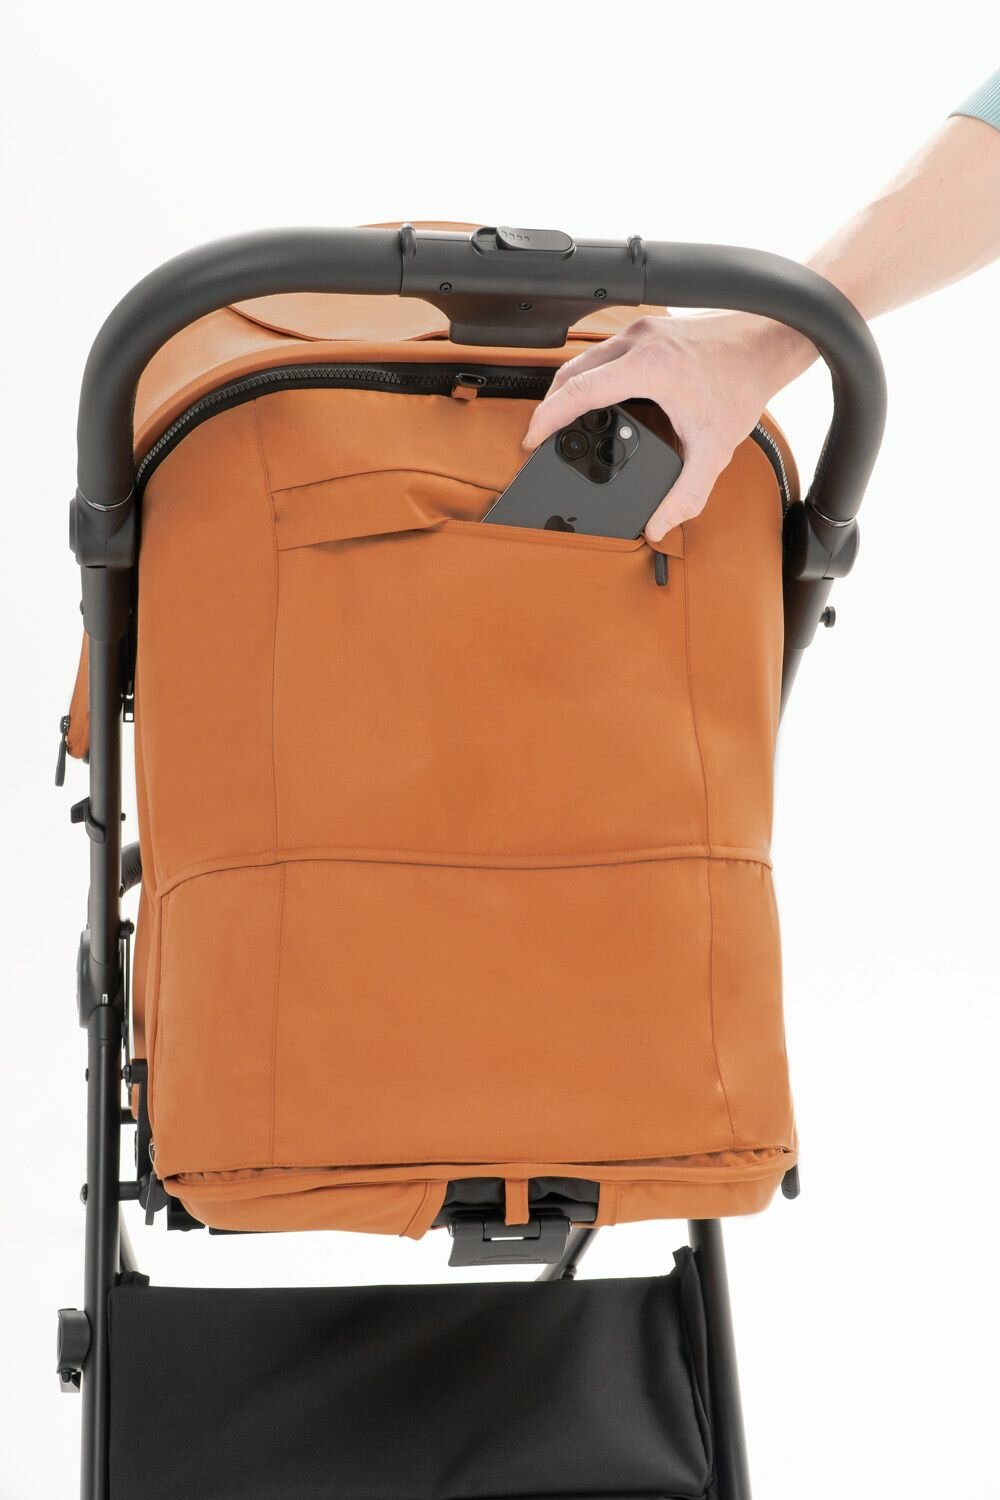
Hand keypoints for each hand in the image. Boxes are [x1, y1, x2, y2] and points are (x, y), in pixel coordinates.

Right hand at [523, 313, 815, 540]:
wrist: (765, 347)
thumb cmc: (741, 384)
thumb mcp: (713, 450)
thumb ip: (686, 495)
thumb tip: (660, 525)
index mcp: (648, 368)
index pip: (579, 391)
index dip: (548, 417)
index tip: (533, 438)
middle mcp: (639, 343)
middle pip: (571, 374)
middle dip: (551, 406)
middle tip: (544, 436)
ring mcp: (641, 332)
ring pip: (584, 359)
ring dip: (569, 390)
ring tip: (564, 421)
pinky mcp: (647, 330)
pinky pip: (603, 353)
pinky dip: (590, 377)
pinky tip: (596, 399)